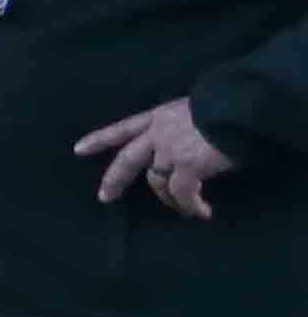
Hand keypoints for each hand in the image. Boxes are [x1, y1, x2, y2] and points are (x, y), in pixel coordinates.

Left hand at [78, 96, 237, 219]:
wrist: (239, 107)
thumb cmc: (225, 105)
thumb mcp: (194, 110)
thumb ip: (183, 128)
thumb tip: (190, 145)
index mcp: (159, 116)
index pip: (123, 128)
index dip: (100, 139)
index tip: (78, 149)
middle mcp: (158, 133)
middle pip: (127, 160)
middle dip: (114, 179)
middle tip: (105, 197)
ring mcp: (169, 150)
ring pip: (158, 182)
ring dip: (171, 199)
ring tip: (186, 210)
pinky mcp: (186, 166)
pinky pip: (184, 194)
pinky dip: (191, 205)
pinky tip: (201, 212)